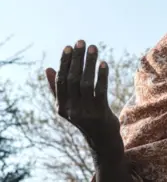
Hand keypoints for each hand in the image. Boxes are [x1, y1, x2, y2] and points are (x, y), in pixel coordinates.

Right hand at [45, 40, 122, 156]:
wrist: (102, 139)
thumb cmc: (86, 117)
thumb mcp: (70, 106)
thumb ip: (58, 89)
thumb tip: (47, 68)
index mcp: (61, 106)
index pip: (61, 80)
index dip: (64, 63)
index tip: (68, 46)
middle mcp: (71, 109)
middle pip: (73, 79)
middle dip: (77, 59)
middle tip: (81, 42)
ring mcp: (86, 111)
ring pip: (86, 83)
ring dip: (90, 63)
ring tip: (94, 48)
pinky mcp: (100, 113)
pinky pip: (101, 91)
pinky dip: (102, 76)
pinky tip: (104, 64)